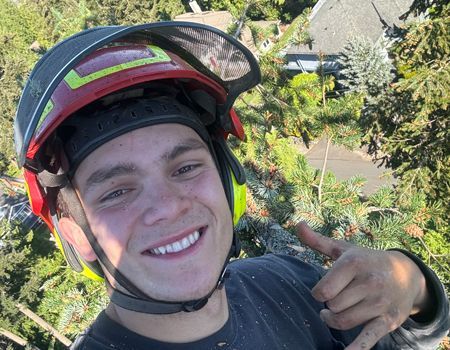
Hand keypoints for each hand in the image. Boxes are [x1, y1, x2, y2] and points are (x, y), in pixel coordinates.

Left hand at [296, 222, 429, 349]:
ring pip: (344, 321)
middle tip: (334, 300)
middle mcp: (368, 282)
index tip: (323, 290)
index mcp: (353, 263)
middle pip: (333, 306)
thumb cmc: (366, 260)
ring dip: (335, 320)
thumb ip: (317, 241)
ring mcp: (379, 303)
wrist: (406, 273)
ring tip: (334, 313)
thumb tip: (298, 225)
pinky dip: (357, 348)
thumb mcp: (343, 249)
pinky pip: (369, 337)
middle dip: (329, 305)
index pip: (323, 290)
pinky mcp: (387, 320)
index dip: (318, 293)